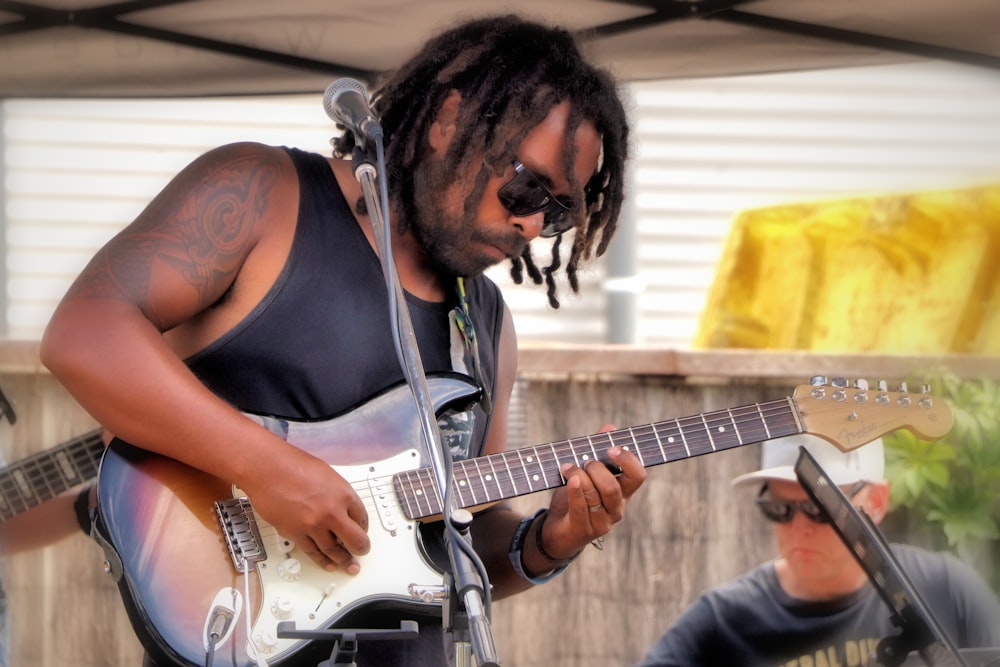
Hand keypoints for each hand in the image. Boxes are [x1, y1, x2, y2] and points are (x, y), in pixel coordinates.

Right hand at [241, 451, 370, 572]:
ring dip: (342, 559)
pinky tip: (328, 564)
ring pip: (334, 550)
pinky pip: (313, 552)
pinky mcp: (296, 533)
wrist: (267, 468)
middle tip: (362, 551)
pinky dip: (322, 560)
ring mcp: (314, 525)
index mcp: (343, 494)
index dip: (363, 528)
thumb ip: (337, 493)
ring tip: (347, 564)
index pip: (363, 518)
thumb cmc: (292, 465)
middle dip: (361, 549)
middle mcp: (332, 512)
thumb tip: (342, 506)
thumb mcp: (327, 474)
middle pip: (355, 540)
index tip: (362, 531)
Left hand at [541, 424, 645, 558]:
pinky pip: (581, 508)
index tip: (612, 448)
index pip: (638, 476)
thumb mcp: (586, 472)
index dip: (628, 461)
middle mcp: (616, 508)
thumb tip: (609, 428)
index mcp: (623, 491)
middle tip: (585, 462)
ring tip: (568, 467)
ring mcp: (602, 521)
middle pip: (614, 487)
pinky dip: (575, 492)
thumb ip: (597, 451)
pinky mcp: (584, 530)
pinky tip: (571, 480)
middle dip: (597, 470)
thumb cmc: (576, 497)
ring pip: (596, 496)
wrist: (558, 530)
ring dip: (580, 476)